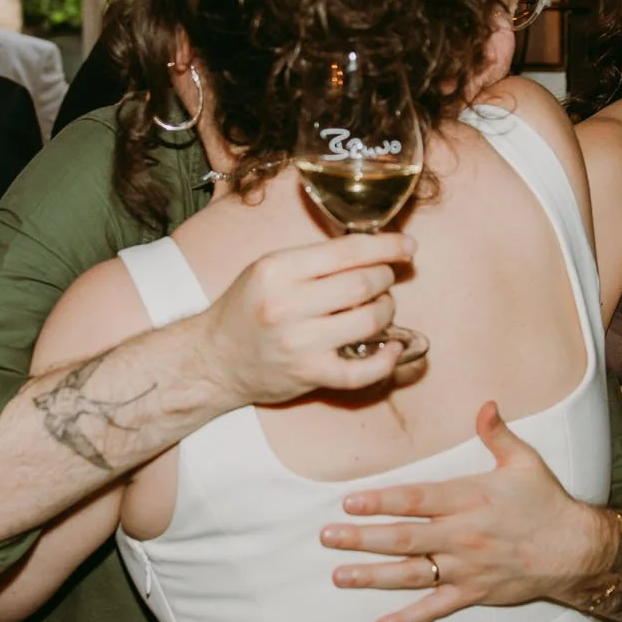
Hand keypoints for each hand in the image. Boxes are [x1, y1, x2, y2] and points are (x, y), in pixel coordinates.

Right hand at [194, 235, 419, 408]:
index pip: (347, 251)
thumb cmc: (246, 309)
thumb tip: (371, 250)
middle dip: (385, 277)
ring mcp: (299, 343)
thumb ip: (313, 260)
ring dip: (386, 310)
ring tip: (379, 307)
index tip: (407, 246)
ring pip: (369, 320)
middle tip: (385, 278)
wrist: (214, 359)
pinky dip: (386, 359)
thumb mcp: (268, 269)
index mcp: (277, 269)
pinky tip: (391, 347)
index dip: (386, 247)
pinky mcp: (309, 374)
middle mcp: (286, 305)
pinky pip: (362, 370)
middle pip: (363, 284)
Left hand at [319, 403, 615, 621]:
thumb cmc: (546, 502)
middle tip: (327, 536)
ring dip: (372, 576)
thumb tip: (484, 403)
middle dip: (362, 538)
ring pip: (411, 574)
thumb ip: (497, 434)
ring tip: (338, 575)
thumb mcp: (524, 462)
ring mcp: (466, 568)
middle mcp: (463, 536)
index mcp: (470, 499)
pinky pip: (434, 609)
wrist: (576, 550)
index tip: (349, 501)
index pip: (417, 500)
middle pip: (404, 538)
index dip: (381, 501)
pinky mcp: (473, 593)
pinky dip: (406, 620)